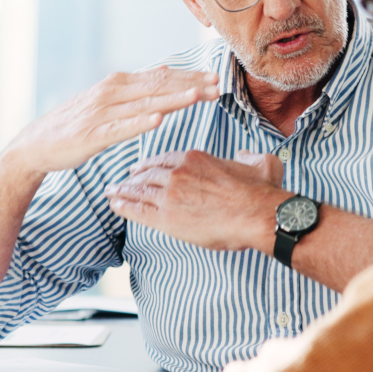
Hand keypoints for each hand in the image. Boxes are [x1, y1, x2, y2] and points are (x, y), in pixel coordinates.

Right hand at [5, 66, 218, 175]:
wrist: (37, 144)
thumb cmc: (76, 125)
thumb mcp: (109, 102)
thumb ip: (137, 89)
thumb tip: (165, 73)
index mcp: (119, 84)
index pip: (161, 77)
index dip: (189, 77)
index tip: (215, 78)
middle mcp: (112, 92)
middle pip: (158, 86)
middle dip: (190, 85)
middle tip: (218, 85)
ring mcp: (102, 112)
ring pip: (145, 103)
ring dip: (173, 99)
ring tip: (199, 96)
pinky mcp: (93, 134)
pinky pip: (121, 128)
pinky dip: (140, 122)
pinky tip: (158, 119)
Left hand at [105, 149, 286, 251]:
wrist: (257, 214)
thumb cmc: (261, 192)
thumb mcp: (260, 163)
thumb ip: (249, 156)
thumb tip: (244, 154)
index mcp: (195, 158)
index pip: (164, 159)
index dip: (151, 164)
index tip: (143, 167)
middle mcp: (177, 172)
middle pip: (147, 173)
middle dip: (133, 177)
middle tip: (123, 180)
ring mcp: (169, 194)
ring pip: (139, 190)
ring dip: (123, 191)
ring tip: (111, 192)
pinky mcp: (167, 218)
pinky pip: (137, 210)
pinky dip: (123, 206)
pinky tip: (114, 205)